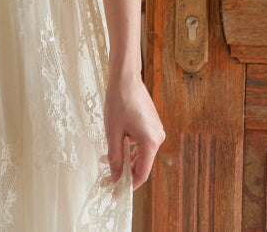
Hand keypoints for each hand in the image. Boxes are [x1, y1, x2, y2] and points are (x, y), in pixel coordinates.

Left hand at [104, 73, 164, 189]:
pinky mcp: (152, 124)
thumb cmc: (119, 102)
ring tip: (108, 160)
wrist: (126, 78)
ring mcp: (157, 130)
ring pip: (142, 152)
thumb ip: (115, 157)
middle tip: (108, 175)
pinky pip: (143, 142)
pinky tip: (118, 145)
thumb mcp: (113, 132)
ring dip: (127, 158)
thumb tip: (115, 177)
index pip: (143, 172)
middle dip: (126, 170)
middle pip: (143, 163)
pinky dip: (131, 146)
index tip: (117, 189)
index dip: (130, 183)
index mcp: (150, 141)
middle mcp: (158, 137)